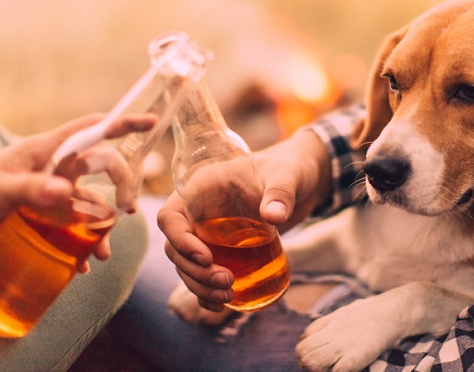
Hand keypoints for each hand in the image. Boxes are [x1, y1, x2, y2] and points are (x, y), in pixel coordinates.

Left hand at [0, 113, 155, 272]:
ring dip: (103, 227)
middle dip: (122, 186)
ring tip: (102, 254)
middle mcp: (55, 168)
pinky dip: (81, 246)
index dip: (123, 123)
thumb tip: (66, 192)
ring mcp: (52, 192)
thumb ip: (30, 189)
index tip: (151, 122)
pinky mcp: (46, 215)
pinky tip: (81, 265)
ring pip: (91, 203)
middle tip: (128, 209)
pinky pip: (74, 226)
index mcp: (48, 151)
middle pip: (103, 167)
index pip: (92, 129)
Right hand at [159, 127, 330, 310]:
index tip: (207, 258)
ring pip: (187, 264)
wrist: (301, 179)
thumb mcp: (288, 176)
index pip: (171, 217)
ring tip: (228, 297)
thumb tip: (274, 216)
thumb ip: (281, 192)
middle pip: (175, 247)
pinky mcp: (222, 246)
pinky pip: (203, 271)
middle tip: (226, 282)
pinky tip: (221, 305)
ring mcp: (208, 230)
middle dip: (194, 271)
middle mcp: (198, 210)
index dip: (181, 241)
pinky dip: (206, 291)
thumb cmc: (290, 169)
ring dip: (199, 285)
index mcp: (202, 187)